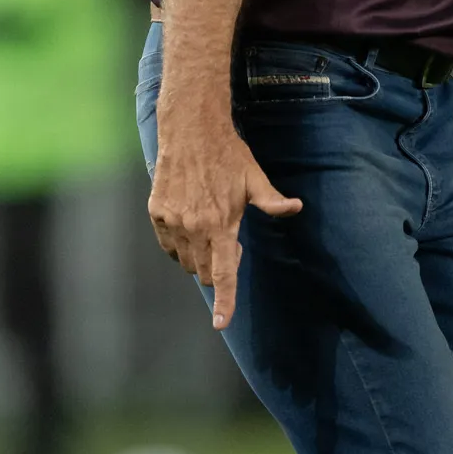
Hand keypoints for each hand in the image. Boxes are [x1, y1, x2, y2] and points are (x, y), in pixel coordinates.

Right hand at [147, 119, 301, 329]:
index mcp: (220, 225)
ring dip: (198, 256)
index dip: (225, 302)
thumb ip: (272, 201)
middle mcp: (193, 228)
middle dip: (217, 266)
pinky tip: (190, 223)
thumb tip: (296, 207)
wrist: (190, 129)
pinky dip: (179, 244)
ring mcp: (171, 221)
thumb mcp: (254, 177)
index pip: (222, 274)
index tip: (221, 324)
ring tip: (210, 226)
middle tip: (228, 237)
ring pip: (185, 261)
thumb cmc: (228, 154)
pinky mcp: (156, 212)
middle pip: (204, 272)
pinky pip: (168, 245)